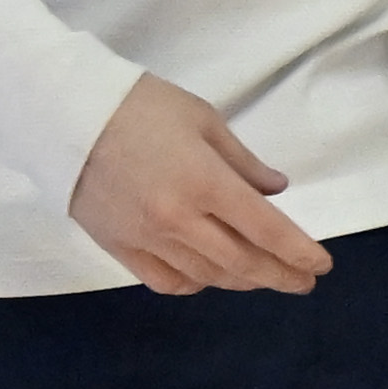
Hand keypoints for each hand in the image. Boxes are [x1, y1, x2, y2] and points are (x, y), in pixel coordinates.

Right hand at [70, 73, 332, 295]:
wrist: (66, 114)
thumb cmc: (141, 106)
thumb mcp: (204, 119)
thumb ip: (243, 162)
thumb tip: (275, 192)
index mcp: (205, 181)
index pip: (265, 229)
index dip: (298, 251)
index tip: (321, 265)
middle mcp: (179, 220)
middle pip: (242, 262)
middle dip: (280, 275)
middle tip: (303, 282)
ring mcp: (147, 239)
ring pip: (207, 276)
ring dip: (242, 280)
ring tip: (264, 276)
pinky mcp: (119, 248)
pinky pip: (167, 281)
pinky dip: (196, 283)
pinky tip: (209, 276)